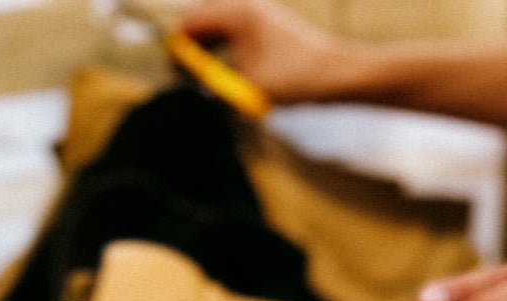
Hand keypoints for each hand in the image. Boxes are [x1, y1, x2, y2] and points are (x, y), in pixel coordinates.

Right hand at [179, 0, 355, 103]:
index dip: (177, 47)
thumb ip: (211, 80)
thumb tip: (188, 80)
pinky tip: (227, 68)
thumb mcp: (244, 86)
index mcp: (236, 13)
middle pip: (201, 17)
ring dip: (207, 44)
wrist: (333, 74)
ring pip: (217, 22)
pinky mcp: (266, 23)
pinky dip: (223, 44)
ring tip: (204, 73)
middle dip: (190, 43)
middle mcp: (245, 5)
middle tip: (185, 73)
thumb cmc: (292, 78)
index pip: (191, 22)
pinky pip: (233, 28)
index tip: (173, 73)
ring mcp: (257, 12)